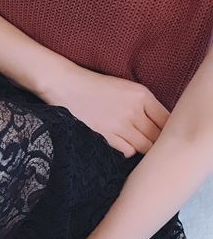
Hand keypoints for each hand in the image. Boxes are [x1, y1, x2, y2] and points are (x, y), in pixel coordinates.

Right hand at [42, 64, 170, 157]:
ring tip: (140, 147)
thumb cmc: (98, 88)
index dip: (171, 130)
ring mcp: (119, 125)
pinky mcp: (105, 136)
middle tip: (156, 146)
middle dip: (159, 142)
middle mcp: (134, 111)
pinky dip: (128, 151)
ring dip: (144, 148)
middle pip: (158, 135)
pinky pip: (127, 151)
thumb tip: (162, 124)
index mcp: (143, 96)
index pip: (168, 119)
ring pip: (145, 146)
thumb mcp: (128, 88)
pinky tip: (123, 145)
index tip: (168, 135)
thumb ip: (146, 103)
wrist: (68, 87)